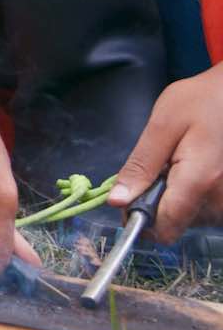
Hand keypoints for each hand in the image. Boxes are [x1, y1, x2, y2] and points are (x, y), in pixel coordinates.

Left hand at [110, 64, 222, 243]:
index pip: (167, 228)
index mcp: (199, 181)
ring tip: (179, 163)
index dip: (141, 220)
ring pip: (193, 218)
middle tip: (159, 167)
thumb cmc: (200, 101)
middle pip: (178, 224)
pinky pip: (207, 208)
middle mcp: (220, 198)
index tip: (127, 201)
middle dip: (158, 202)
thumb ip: (140, 165)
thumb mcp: (162, 125)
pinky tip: (193, 170)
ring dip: (178, 197)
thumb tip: (117, 201)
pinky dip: (194, 194)